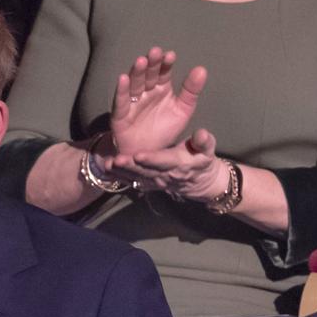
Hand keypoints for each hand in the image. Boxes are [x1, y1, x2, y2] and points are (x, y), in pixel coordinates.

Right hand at [109, 46, 207, 156]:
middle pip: (148, 74)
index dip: (166, 64)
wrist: (147, 154)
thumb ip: (191, 91)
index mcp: (161, 88)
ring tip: (141, 61)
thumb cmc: (163, 130)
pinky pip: (121, 101)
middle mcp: (146, 91)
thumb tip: (201, 69)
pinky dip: (122, 90)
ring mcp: (132, 101)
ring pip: (134, 84)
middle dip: (151, 63)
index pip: (164, 72)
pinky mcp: (120, 114)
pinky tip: (123, 78)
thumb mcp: (182, 111)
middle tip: (155, 52)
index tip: (171, 56)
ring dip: (137, 72)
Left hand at [109, 128, 229, 202]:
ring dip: (121, 172)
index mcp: (179, 164)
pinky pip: (132, 180)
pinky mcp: (148, 182)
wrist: (199, 181)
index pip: (164, 161)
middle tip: (117, 160)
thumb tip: (202, 134)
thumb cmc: (202, 160)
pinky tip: (108, 168)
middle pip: (145, 171)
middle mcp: (164, 175)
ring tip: (108, 164)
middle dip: (131, 166)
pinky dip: (120, 175)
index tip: (139, 154)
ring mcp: (154, 181)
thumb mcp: (208, 150)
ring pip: (136, 176)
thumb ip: (204, 142)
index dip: (152, 159)